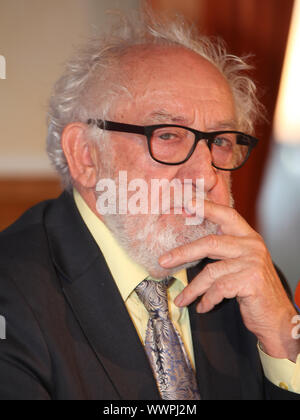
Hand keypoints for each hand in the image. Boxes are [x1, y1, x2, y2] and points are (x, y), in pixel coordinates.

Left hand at [159, 200, 299, 361]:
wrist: (277, 317)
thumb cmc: (254, 290)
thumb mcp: (242, 264)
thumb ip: (224, 252)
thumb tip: (190, 247)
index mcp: (249, 237)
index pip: (227, 215)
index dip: (207, 208)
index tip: (188, 203)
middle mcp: (252, 246)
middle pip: (210, 243)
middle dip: (183, 252)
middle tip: (163, 261)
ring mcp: (252, 262)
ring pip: (211, 271)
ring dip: (192, 289)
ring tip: (181, 300)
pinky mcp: (251, 281)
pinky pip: (218, 288)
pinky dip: (207, 300)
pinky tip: (202, 307)